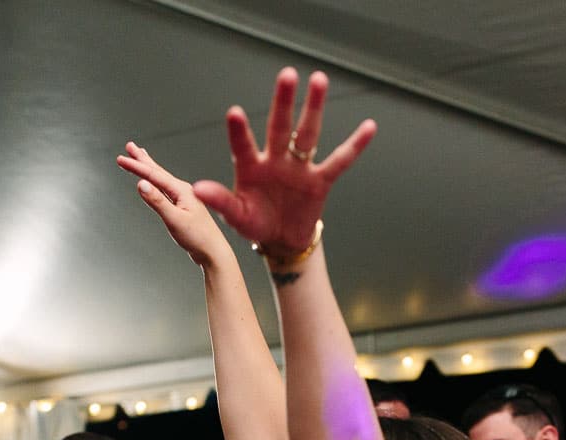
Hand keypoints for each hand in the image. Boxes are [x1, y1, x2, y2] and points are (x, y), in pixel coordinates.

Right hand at [117, 142, 235, 267]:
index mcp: (181, 190)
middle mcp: (183, 190)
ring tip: (141, 157)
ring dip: (150, 167)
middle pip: (158, 171)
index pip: (153, 175)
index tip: (120, 159)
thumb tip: (141, 184)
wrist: (214, 253)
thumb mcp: (175, 220)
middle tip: (129, 146)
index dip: (135, 166)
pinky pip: (166, 189)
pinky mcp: (183, 207)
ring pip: (162, 178)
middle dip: (142, 159)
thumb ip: (157, 202)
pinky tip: (156, 183)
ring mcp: (184, 198)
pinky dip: (157, 182)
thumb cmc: (198, 238)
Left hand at [193, 67, 376, 251]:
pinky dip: (355, 145)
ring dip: (313, 107)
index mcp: (250, 167)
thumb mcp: (236, 216)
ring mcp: (299, 167)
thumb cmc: (255, 223)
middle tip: (287, 74)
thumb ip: (220, 201)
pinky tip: (369, 127)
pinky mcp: (320, 180)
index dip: (239, 131)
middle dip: (283, 101)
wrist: (281, 239)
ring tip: (319, 80)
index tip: (235, 112)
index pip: (243, 146)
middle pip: (280, 126)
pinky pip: (339, 161)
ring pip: (307, 133)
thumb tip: (196, 189)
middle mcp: (275, 159)